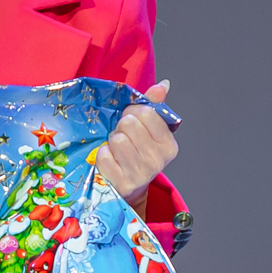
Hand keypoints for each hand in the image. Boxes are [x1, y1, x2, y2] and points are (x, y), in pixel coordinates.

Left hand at [95, 78, 177, 210]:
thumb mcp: (149, 131)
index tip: (132, 120)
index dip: (134, 112)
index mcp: (168, 145)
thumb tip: (163, 85)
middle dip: (121, 127)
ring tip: (117, 149)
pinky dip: (103, 155)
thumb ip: (154, 106)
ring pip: (117, 139)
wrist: (129, 187)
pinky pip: (104, 155)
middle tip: (123, 137)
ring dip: (112, 141)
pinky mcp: (121, 183)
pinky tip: (111, 161)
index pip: (146, 113)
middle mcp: (157, 161)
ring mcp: (140, 174)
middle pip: (129, 124)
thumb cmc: (138, 153)